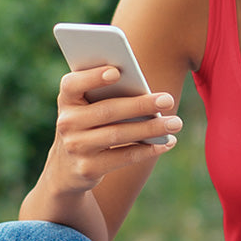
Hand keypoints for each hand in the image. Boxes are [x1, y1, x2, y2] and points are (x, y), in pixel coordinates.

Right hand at [48, 66, 180, 195]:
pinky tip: (166, 143)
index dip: (92, 77)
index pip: (72, 84)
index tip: (116, 71)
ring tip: (175, 123)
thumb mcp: (86, 107)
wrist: (65, 168)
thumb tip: (145, 89)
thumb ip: (104, 94)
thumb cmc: (87, 124)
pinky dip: (148, 150)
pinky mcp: (88, 169)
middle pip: (107, 111)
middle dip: (141, 105)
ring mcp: (76, 147)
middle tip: (168, 100)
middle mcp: (66, 123)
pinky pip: (123, 157)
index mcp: (66, 100)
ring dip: (151, 128)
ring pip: (118, 135)